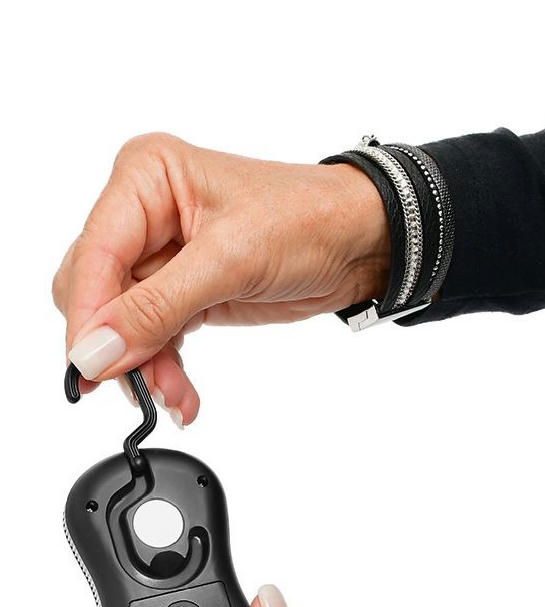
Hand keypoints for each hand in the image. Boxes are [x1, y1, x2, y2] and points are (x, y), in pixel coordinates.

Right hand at [52, 134, 389, 425]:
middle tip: (138, 386)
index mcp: (145, 177)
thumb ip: (157, 308)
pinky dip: (164, 365)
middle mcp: (145, 212)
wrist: (360, 241)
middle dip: (118, 344)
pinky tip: (181, 391)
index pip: (94, 254)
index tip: (88, 367)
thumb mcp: (230, 261)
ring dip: (145, 364)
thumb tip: (96, 350)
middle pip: (98, 291)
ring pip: (123, 322)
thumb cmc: (308, 221)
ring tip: (173, 396)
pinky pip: (154, 334)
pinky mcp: (186, 290)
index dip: (88, 316)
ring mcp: (164, 255)